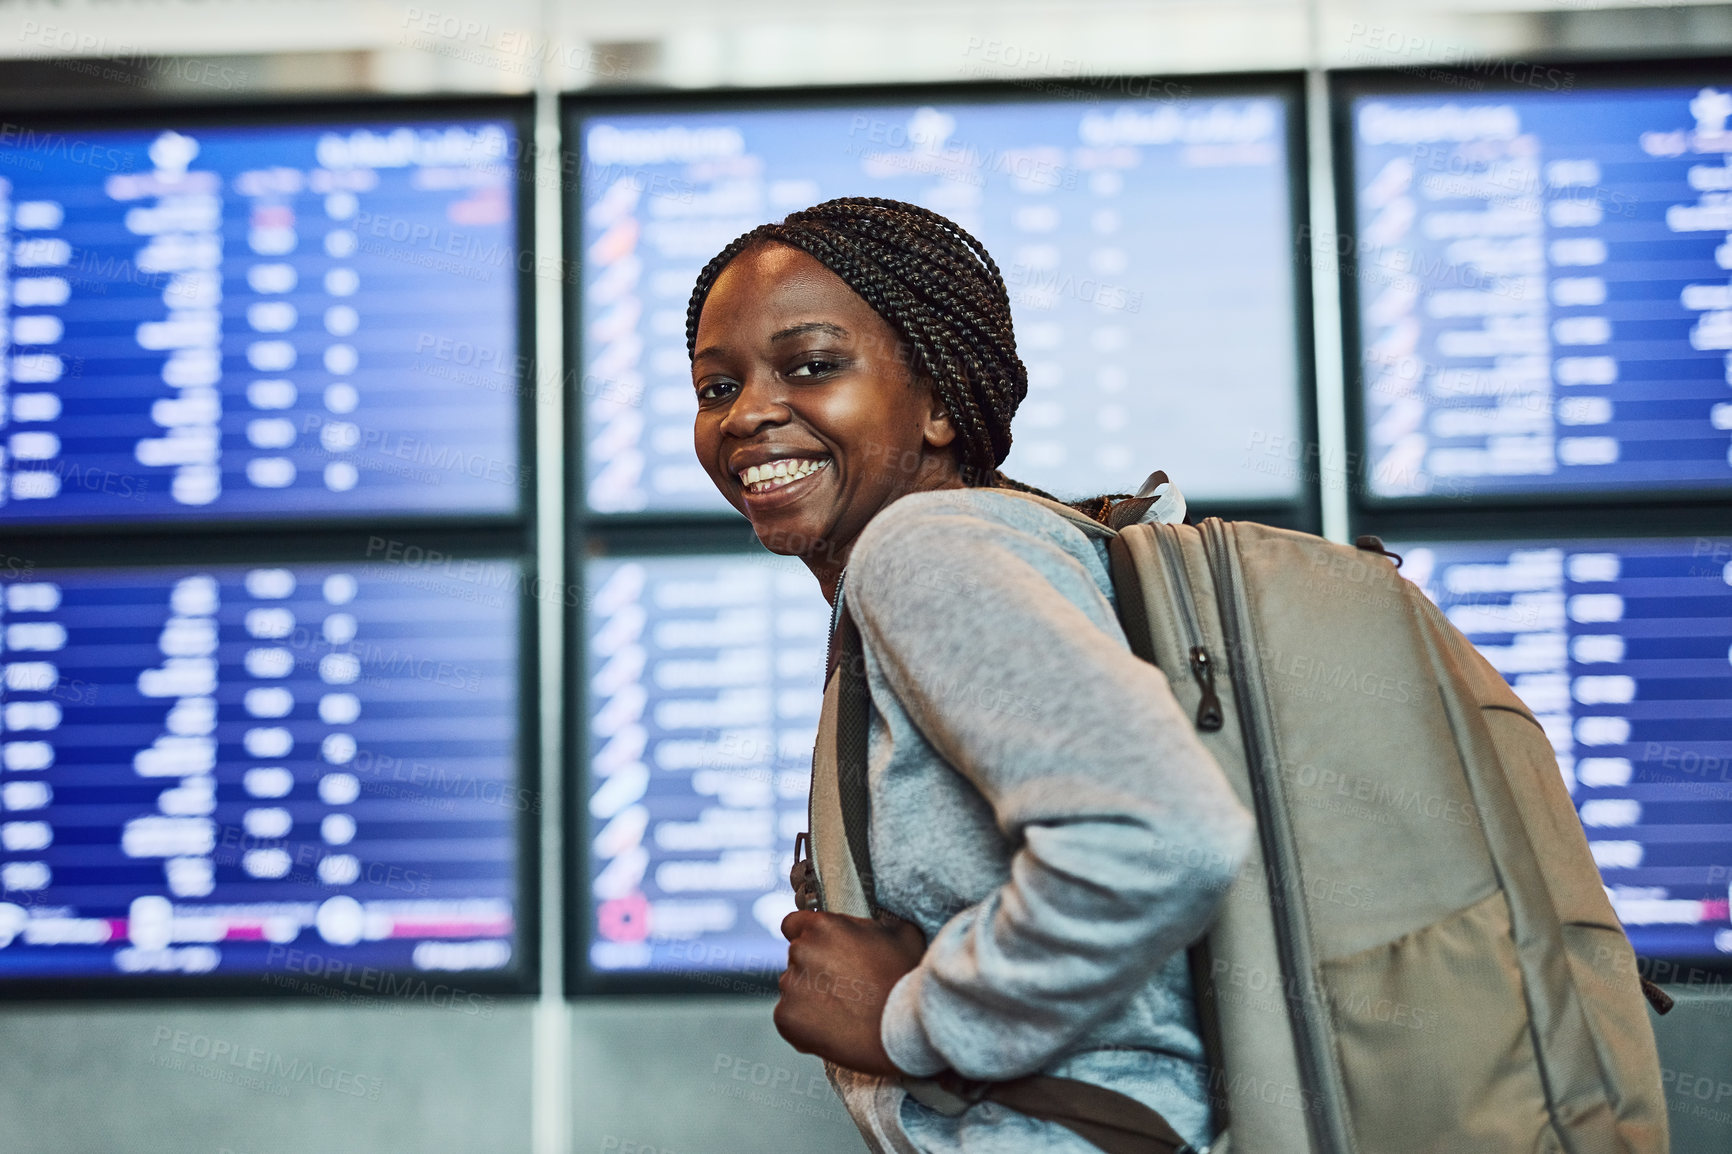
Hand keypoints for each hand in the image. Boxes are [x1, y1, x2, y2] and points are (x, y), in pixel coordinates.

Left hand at [774, 909, 926, 1076]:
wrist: (904, 1030)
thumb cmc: (906, 980)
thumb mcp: (900, 933)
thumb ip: (871, 923)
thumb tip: (867, 925)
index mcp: (823, 926)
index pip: (794, 924)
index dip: (808, 937)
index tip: (823, 952)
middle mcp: (801, 951)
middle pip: (797, 957)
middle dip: (815, 969)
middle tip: (844, 986)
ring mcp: (791, 986)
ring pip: (793, 988)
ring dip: (809, 996)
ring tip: (843, 1011)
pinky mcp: (786, 1018)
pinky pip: (789, 1017)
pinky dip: (805, 1024)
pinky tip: (833, 1028)